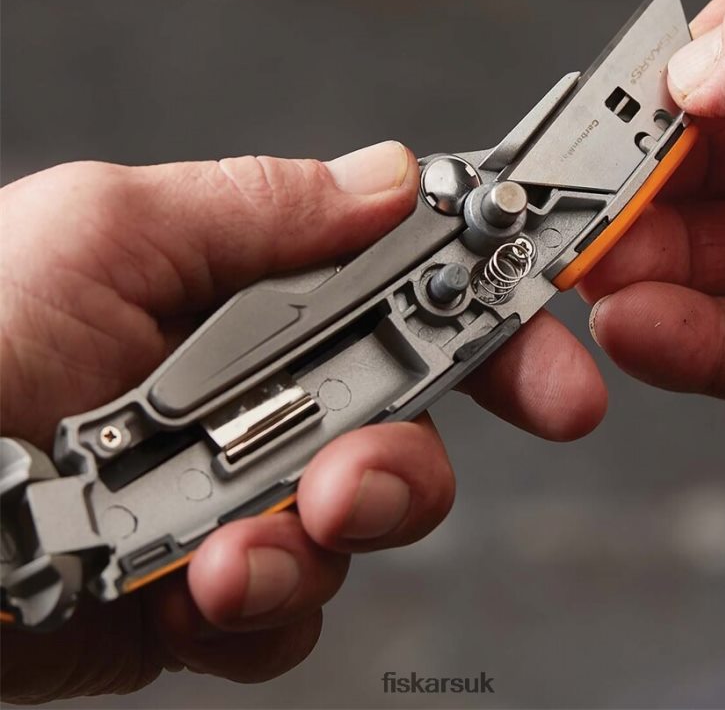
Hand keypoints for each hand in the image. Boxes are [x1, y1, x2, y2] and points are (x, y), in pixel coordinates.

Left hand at [0, 142, 606, 701]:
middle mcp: (267, 391)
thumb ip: (262, 206)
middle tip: (355, 480)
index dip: (492, 322)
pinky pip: (292, 609)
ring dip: (318, 537)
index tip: (550, 367)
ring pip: (361, 523)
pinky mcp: (214, 588)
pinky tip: (200, 590)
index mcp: (254, 297)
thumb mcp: (110, 231)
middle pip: (409, 423)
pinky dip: (261, 607)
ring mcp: (245, 492)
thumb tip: (390, 178)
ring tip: (236, 545)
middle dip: (408, 460)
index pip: (409, 295)